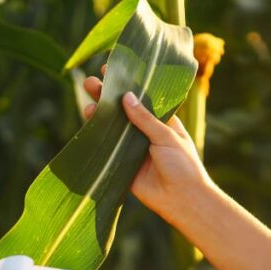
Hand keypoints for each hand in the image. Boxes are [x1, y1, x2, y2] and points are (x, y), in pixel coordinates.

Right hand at [82, 69, 213, 218]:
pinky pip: (108, 150)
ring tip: (87, 99)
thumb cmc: (183, 165)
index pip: (141, 98)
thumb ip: (145, 119)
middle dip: (107, 96)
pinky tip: (88, 122)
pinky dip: (98, 138)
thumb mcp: (167, 137)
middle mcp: (145, 133)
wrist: (182, 200)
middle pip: (122, 111)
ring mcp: (133, 149)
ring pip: (113, 128)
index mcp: (162, 122)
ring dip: (100, 114)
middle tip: (91, 82)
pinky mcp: (124, 166)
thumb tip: (127, 97)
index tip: (111, 69)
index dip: (127, 84)